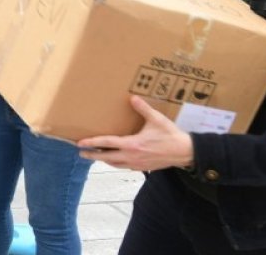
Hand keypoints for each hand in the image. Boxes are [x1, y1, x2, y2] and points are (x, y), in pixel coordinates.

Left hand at [77, 95, 193, 170]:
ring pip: (114, 164)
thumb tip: (132, 97)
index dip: (92, 142)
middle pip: (106, 157)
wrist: (184, 152)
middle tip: (81, 152)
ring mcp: (136, 164)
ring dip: (103, 160)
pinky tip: (113, 159)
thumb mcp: (157, 119)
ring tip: (94, 156)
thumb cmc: (170, 135)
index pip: (107, 143)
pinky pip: (124, 166)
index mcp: (132, 144)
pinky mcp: (142, 168)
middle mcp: (131, 156)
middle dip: (92, 154)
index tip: (80, 143)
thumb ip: (143, 108)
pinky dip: (115, 163)